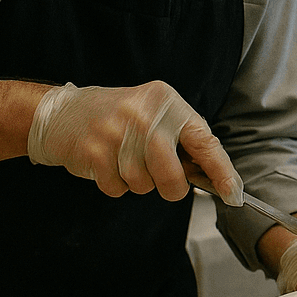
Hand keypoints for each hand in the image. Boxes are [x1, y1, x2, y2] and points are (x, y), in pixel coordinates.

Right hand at [27, 81, 239, 202]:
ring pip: (143, 185)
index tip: (234, 194)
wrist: (62, 112)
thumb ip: (182, 140)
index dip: (222, 172)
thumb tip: (214, 177)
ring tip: (123, 160)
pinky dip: (114, 185)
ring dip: (136, 183)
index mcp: (167, 102)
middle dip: (170, 188)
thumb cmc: (117, 118)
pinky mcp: (93, 151)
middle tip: (158, 178)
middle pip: (172, 176)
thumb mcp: (154, 114)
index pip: (204, 142)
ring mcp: (117, 132)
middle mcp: (144, 114)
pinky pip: (117, 189)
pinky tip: (106, 164)